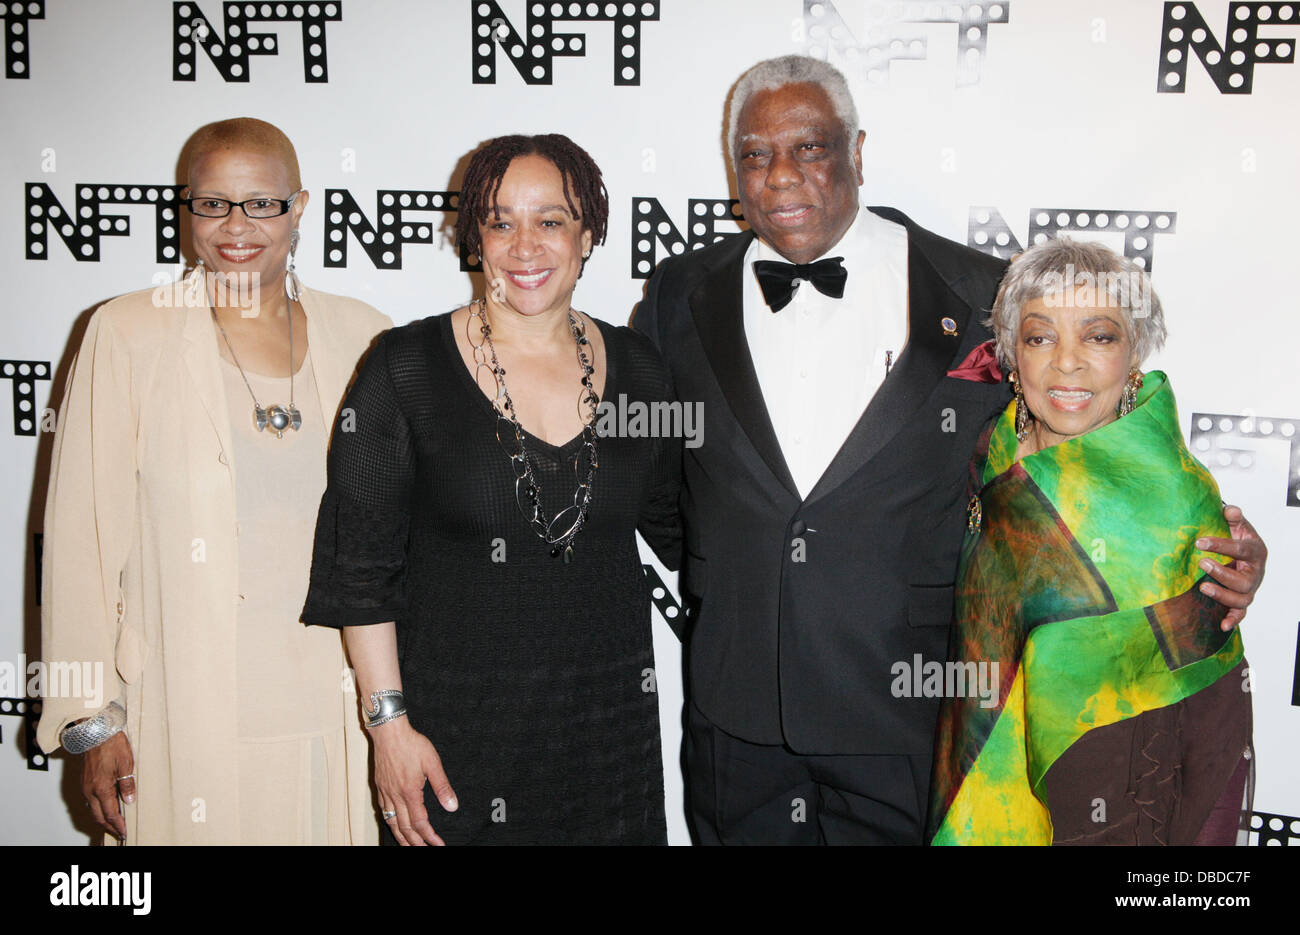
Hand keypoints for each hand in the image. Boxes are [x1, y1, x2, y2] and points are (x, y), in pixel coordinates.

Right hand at [81, 731, 134, 841]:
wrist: (95, 732)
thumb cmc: (111, 745)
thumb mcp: (126, 764)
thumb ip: (127, 784)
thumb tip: (129, 800)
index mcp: (101, 788)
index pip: (110, 814)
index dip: (118, 825)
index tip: (124, 831)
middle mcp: (90, 790)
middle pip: (98, 816)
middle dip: (109, 826)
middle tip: (119, 832)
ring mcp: (85, 786)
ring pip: (93, 809)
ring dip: (103, 818)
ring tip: (114, 824)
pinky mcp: (84, 782)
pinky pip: (90, 801)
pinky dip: (98, 809)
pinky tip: (106, 808)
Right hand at [370, 717, 457, 845]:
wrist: (389, 732)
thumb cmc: (411, 744)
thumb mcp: (432, 763)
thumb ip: (442, 787)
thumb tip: (452, 806)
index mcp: (410, 792)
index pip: (420, 823)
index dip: (430, 837)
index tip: (438, 844)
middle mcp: (396, 796)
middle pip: (405, 828)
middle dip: (416, 843)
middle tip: (425, 850)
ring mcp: (386, 792)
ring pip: (392, 822)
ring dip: (401, 837)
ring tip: (408, 846)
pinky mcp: (380, 786)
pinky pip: (384, 811)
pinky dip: (390, 822)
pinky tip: (394, 824)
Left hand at [1197, 504, 1267, 630]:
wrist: (1241, 553)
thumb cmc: (1237, 538)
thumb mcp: (1236, 525)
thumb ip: (1233, 517)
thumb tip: (1229, 509)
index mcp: (1256, 551)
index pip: (1242, 549)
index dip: (1221, 545)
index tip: (1199, 541)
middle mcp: (1255, 572)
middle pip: (1243, 580)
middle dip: (1222, 573)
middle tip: (1201, 563)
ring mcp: (1250, 588)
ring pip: (1242, 598)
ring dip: (1222, 595)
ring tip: (1202, 587)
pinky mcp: (1242, 600)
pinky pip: (1241, 613)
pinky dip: (1233, 620)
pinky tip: (1222, 625)